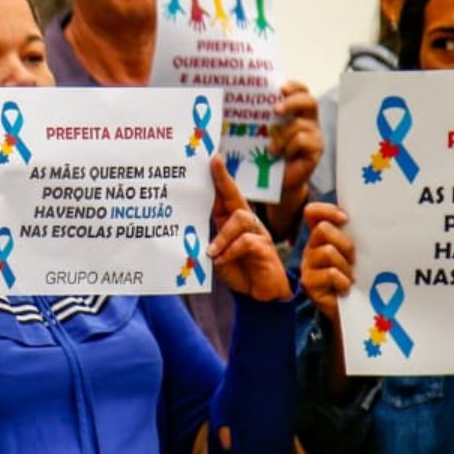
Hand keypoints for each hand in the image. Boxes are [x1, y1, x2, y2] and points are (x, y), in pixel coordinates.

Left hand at [207, 161, 291, 301]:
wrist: (261, 295)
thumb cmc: (239, 271)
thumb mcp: (217, 255)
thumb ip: (208, 240)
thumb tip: (189, 228)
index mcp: (232, 222)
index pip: (225, 196)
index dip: (220, 177)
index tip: (212, 159)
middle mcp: (247, 223)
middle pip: (236, 197)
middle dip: (224, 180)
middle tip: (214, 163)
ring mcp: (258, 233)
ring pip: (241, 218)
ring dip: (223, 235)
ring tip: (212, 252)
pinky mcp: (264, 247)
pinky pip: (246, 241)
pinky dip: (231, 251)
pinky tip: (222, 261)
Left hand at [263, 80, 320, 238]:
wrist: (274, 182)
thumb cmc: (264, 153)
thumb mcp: (259, 132)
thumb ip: (255, 118)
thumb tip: (230, 102)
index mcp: (296, 111)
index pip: (301, 90)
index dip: (293, 86)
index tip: (280, 87)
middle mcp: (308, 120)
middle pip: (309, 101)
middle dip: (292, 103)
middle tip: (275, 109)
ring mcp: (314, 135)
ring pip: (301, 125)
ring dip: (283, 135)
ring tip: (271, 148)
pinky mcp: (316, 151)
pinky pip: (303, 141)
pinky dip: (288, 147)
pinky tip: (280, 155)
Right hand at [299, 203, 354, 320]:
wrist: (353, 308)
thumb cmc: (356, 278)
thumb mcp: (356, 253)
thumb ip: (354, 236)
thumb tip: (368, 221)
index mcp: (321, 237)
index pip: (312, 213)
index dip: (326, 211)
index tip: (345, 219)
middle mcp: (311, 248)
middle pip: (322, 229)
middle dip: (344, 243)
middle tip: (353, 259)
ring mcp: (308, 265)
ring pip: (327, 251)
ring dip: (345, 266)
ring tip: (350, 277)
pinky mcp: (309, 283)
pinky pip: (329, 273)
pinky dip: (343, 281)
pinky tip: (345, 288)